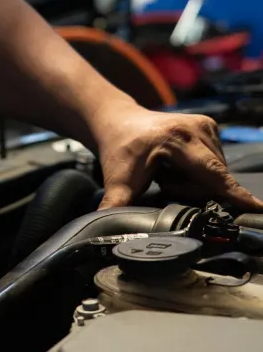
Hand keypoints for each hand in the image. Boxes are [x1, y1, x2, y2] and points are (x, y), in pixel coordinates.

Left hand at [94, 102, 262, 211]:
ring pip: (215, 172)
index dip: (234, 194)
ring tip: (167, 170)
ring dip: (194, 180)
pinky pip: (215, 163)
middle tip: (162, 178)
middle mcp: (197, 128)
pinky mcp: (210, 126)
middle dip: (190, 189)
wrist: (119, 121)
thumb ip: (116, 204)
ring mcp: (206, 125)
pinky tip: (177, 163)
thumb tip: (104, 229)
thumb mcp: (116, 179)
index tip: (258, 208)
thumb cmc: (119, 149)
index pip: (213, 174)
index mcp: (177, 138)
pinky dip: (199, 169)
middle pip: (212, 178)